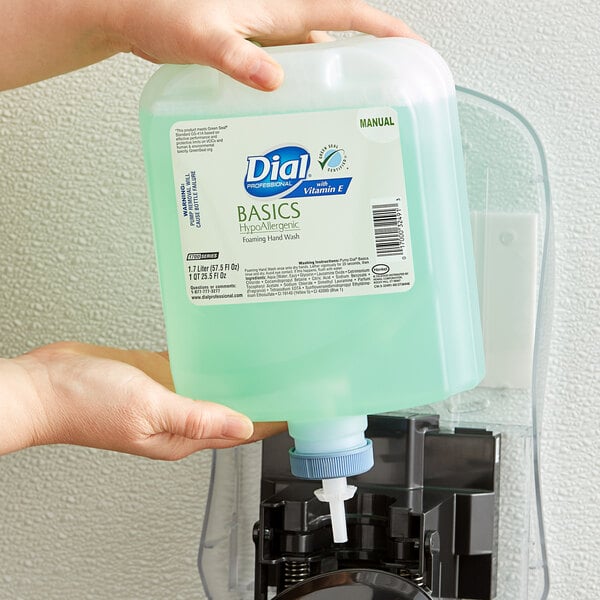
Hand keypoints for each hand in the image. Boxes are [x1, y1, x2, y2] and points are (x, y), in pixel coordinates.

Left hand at [0, 0, 421, 90]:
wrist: (133, 14)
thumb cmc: (162, 12)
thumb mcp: (202, 34)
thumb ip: (236, 55)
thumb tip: (274, 79)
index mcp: (282, 9)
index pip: (348, 15)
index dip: (385, 30)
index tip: (415, 48)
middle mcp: (282, 25)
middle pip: (340, 43)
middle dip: (372, 64)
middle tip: (394, 97)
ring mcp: (269, 42)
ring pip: (317, 64)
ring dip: (338, 85)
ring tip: (357, 120)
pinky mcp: (255, 57)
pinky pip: (291, 75)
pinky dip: (304, 94)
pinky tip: (303, 119)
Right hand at [1, 342, 284, 459]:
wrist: (45, 385)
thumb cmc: (85, 405)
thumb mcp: (150, 409)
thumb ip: (197, 418)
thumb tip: (242, 426)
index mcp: (182, 437)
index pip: (238, 432)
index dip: (268, 420)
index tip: (294, 405)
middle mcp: (179, 418)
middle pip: (229, 408)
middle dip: (257, 395)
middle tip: (285, 373)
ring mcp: (167, 395)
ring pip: (211, 385)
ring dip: (233, 375)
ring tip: (261, 356)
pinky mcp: (154, 374)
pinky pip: (189, 366)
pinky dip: (206, 358)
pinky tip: (219, 344)